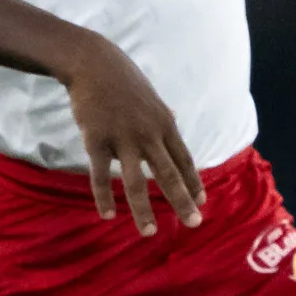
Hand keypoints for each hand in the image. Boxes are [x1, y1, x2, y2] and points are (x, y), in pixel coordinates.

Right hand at [55, 32, 200, 234]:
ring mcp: (123, 138)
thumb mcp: (150, 96)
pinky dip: (104, 197)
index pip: (183, 159)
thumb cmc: (122, 79)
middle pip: (168, 173)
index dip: (193, 182)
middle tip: (194, 223)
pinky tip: (107, 215)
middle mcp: (148, 133)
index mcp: (164, 124)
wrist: (93, 63)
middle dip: (182, 201)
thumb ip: (162, 114)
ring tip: (149, 232)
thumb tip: (174, 118)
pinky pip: (101, 175)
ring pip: (137, 180)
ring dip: (143, 209)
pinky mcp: (97, 140)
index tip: (202, 202)